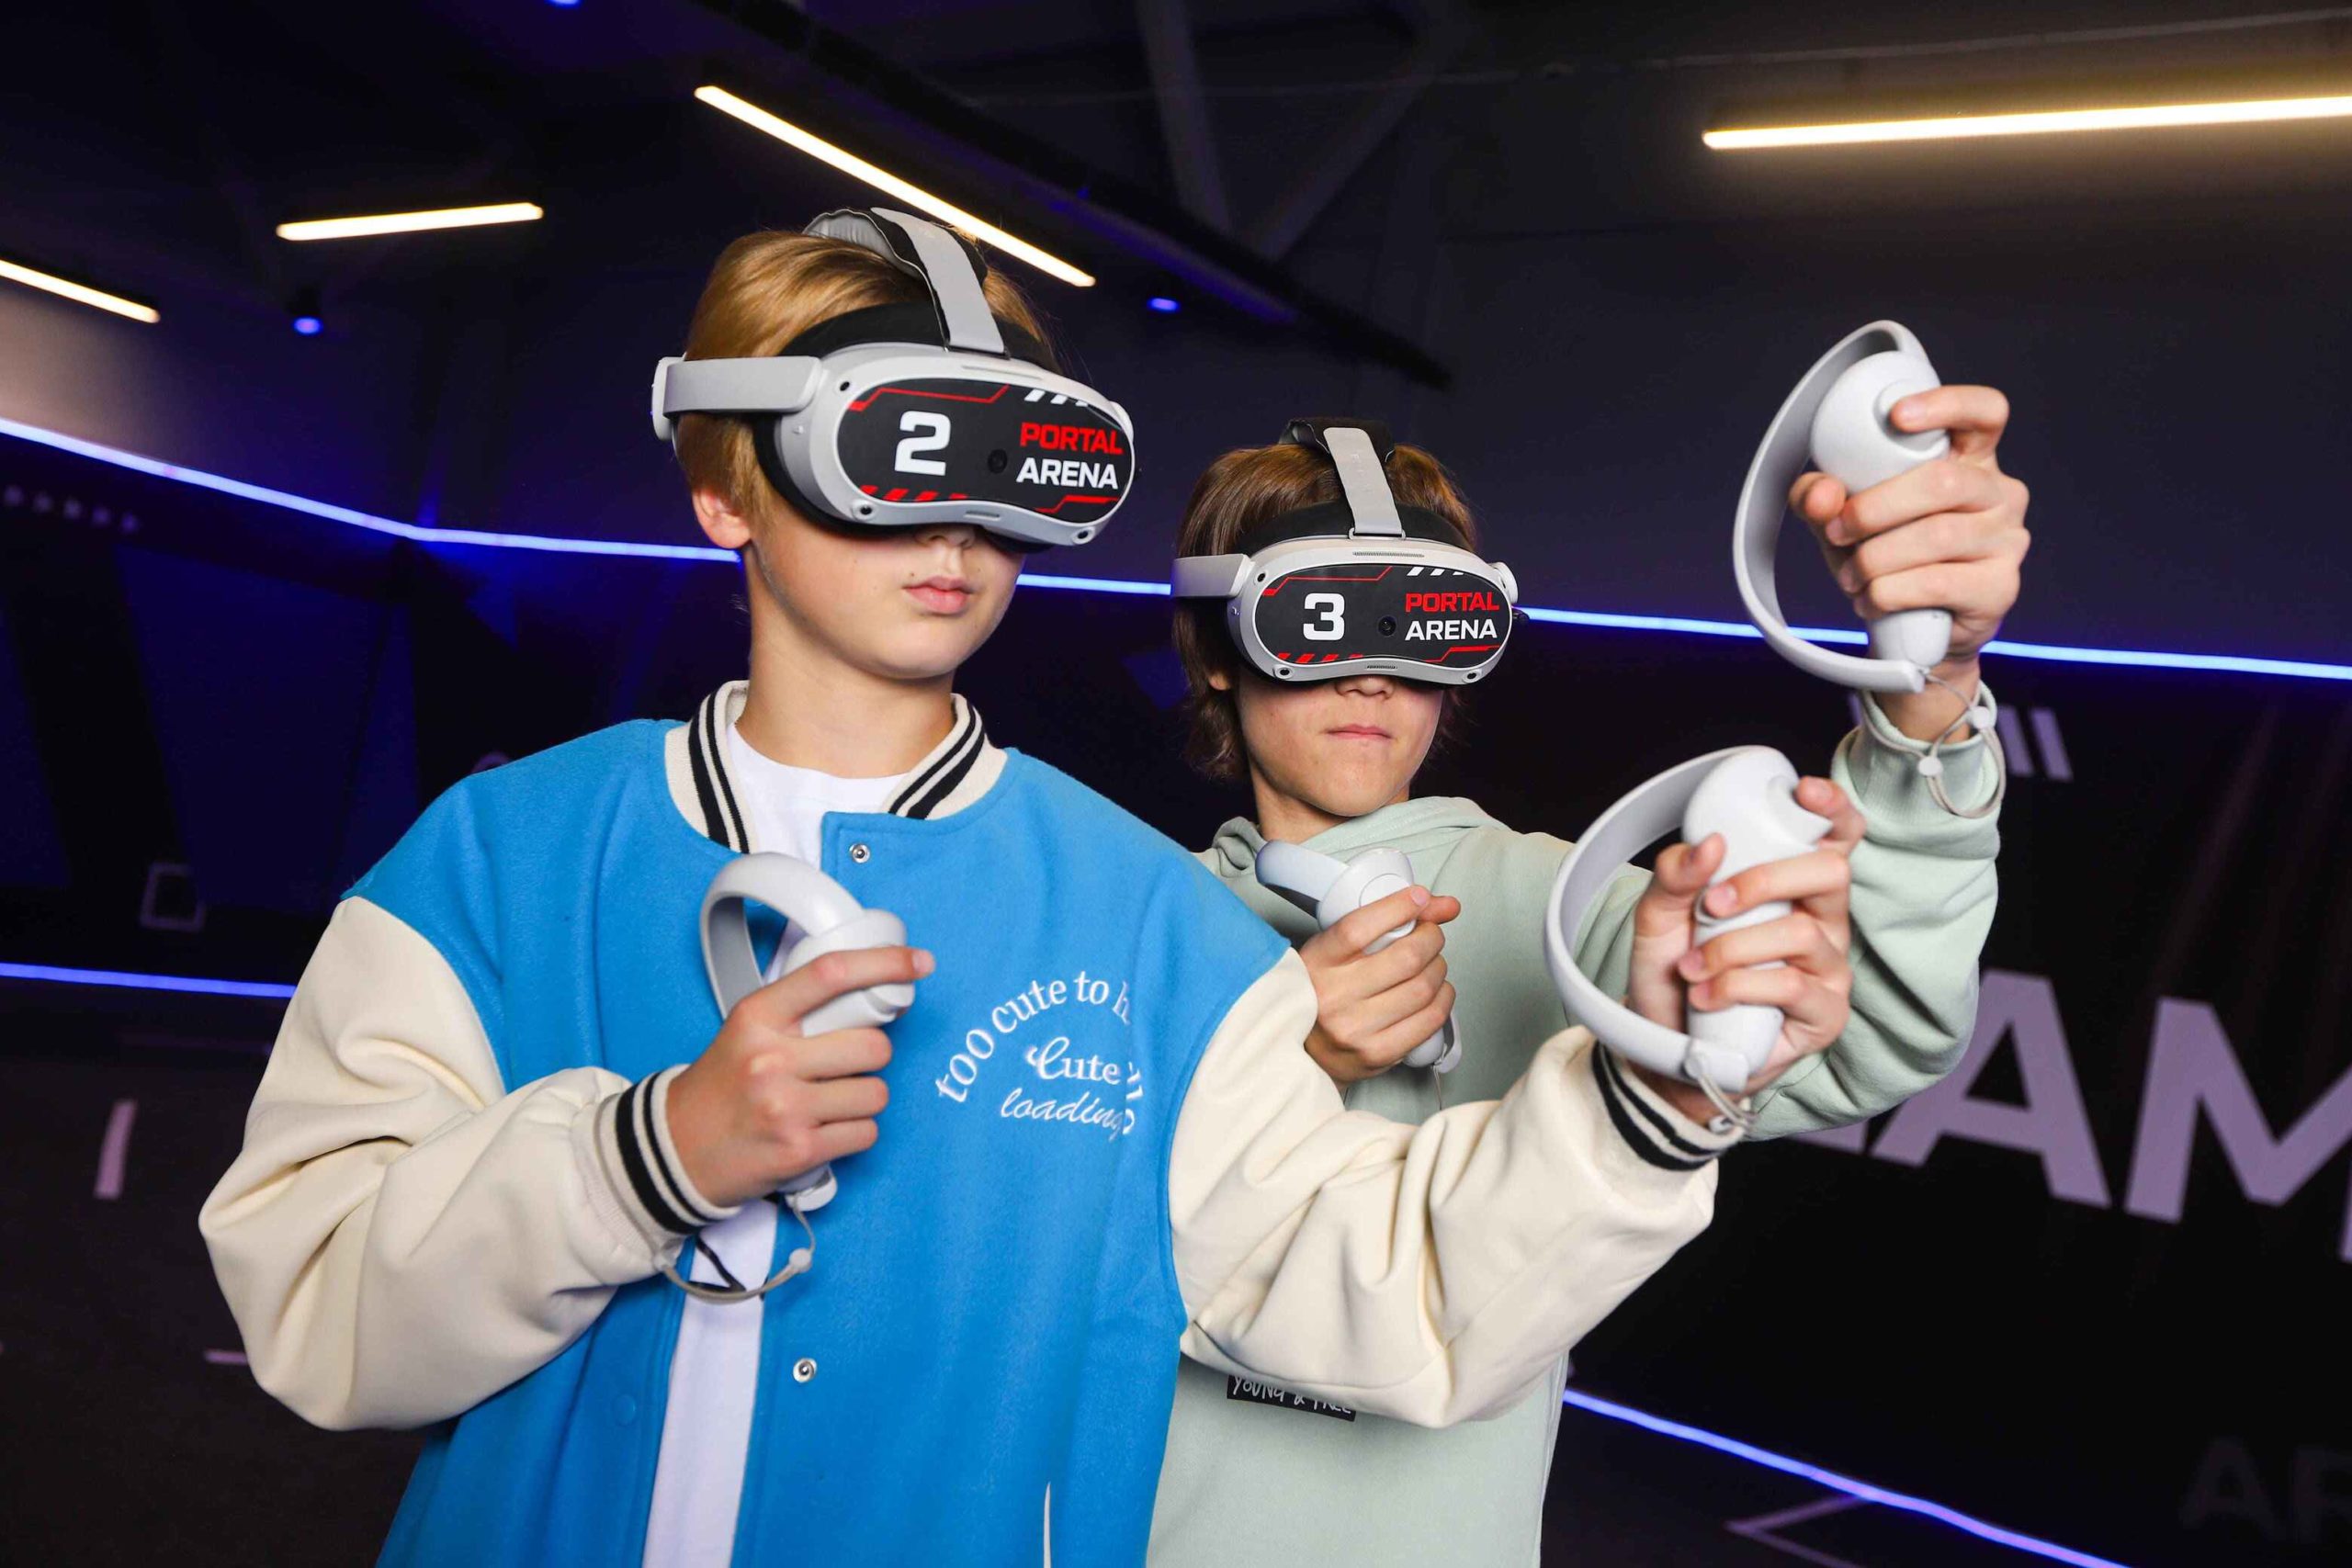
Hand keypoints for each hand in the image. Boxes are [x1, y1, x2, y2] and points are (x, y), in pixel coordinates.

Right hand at [665, 945, 931, 1209]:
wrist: (676, 1149)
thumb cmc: (723, 1087)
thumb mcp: (748, 1032)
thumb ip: (801, 1014)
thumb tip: (876, 1003)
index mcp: (758, 1017)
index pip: (831, 973)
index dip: (885, 963)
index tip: (918, 963)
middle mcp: (771, 1059)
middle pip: (872, 1045)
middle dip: (872, 1056)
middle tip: (846, 1066)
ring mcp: (785, 1108)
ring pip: (876, 1093)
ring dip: (864, 1099)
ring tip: (830, 1102)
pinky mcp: (799, 1151)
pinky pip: (866, 1132)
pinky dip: (856, 1132)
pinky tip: (826, 1130)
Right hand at [1296, 885, 1460, 1084]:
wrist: (1304, 1052)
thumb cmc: (1321, 993)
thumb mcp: (1333, 950)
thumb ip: (1380, 922)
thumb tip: (1445, 905)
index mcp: (1316, 963)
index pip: (1359, 927)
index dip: (1398, 907)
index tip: (1419, 898)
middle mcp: (1333, 996)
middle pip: (1405, 957)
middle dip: (1431, 938)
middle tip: (1430, 936)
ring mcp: (1355, 1028)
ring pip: (1423, 988)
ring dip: (1439, 969)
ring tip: (1432, 965)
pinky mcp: (1376, 1054)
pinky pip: (1428, 1021)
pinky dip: (1443, 1000)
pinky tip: (1437, 993)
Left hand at [1619, 778, 1861, 1119]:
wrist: (1665, 1048)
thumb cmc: (1674, 974)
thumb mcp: (1657, 917)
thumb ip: (1674, 876)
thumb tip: (1709, 844)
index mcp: (1792, 885)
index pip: (1834, 836)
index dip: (1832, 809)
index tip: (1803, 793)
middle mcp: (1822, 920)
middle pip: (1829, 872)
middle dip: (1764, 881)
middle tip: (1712, 905)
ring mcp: (1829, 967)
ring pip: (1802, 934)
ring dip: (1732, 948)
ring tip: (1691, 969)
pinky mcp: (1825, 1013)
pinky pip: (1792, 986)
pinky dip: (1737, 986)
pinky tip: (1706, 998)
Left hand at [1790, 383, 2030, 739]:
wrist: (1915, 634)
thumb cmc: (1887, 557)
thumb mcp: (1845, 520)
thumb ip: (1820, 498)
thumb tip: (1819, 494)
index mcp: (1969, 459)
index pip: (1985, 412)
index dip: (1946, 405)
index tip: (1896, 416)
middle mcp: (2000, 492)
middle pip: (1943, 480)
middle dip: (1875, 508)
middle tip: (1839, 530)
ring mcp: (2008, 540)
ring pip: (1937, 535)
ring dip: (1876, 557)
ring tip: (1851, 575)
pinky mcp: (2000, 587)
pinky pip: (1936, 582)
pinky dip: (1888, 592)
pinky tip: (1871, 599)